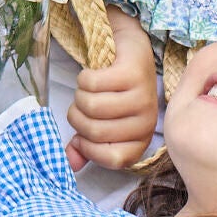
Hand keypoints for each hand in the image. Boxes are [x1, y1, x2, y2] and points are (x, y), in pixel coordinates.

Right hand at [64, 7, 159, 172]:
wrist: (131, 52)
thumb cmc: (115, 93)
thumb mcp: (101, 124)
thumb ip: (85, 147)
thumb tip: (70, 164)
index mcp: (140, 141)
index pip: (112, 159)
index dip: (89, 148)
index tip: (82, 135)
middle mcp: (146, 122)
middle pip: (95, 131)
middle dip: (78, 117)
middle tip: (82, 106)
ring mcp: (142, 97)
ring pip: (91, 106)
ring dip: (80, 96)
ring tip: (88, 90)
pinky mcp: (133, 73)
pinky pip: (92, 83)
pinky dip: (83, 78)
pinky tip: (93, 74)